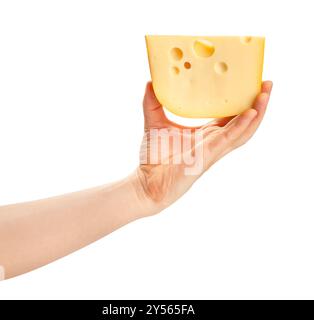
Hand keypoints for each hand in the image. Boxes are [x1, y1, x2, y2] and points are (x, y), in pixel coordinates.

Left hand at [136, 81, 272, 211]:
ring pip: (243, 131)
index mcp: (205, 134)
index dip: (242, 101)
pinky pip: (228, 140)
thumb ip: (152, 103)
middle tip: (267, 83)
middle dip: (258, 104)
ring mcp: (212, 149)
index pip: (230, 116)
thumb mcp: (154, 123)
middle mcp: (213, 141)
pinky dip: (241, 126)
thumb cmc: (153, 157)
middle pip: (243, 122)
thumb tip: (150, 82)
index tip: (251, 81)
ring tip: (266, 94)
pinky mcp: (206, 156)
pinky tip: (251, 113)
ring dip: (257, 113)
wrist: (146, 181)